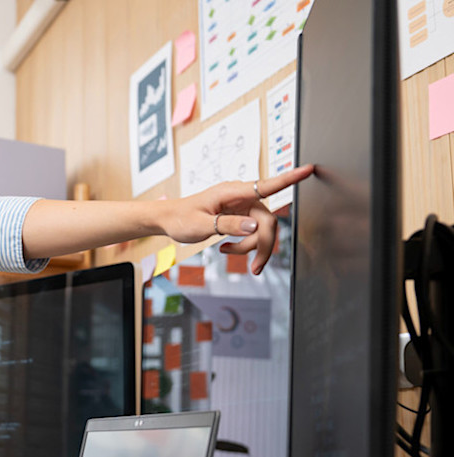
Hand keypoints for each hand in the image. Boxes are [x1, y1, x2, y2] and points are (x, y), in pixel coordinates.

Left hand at [161, 164, 314, 273]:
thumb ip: (228, 224)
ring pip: (262, 230)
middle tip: (255, 268)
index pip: (266, 185)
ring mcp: (242, 207)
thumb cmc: (181, 219)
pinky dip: (244, 244)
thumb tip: (255, 225)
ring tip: (226, 252)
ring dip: (250, 246)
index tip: (308, 169)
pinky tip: (225, 248)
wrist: (168, 220)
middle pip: (268, 221)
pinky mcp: (240, 216)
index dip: (289, 178)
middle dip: (263, 245)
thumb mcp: (201, 225)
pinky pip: (253, 232)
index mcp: (232, 192)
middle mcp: (241, 197)